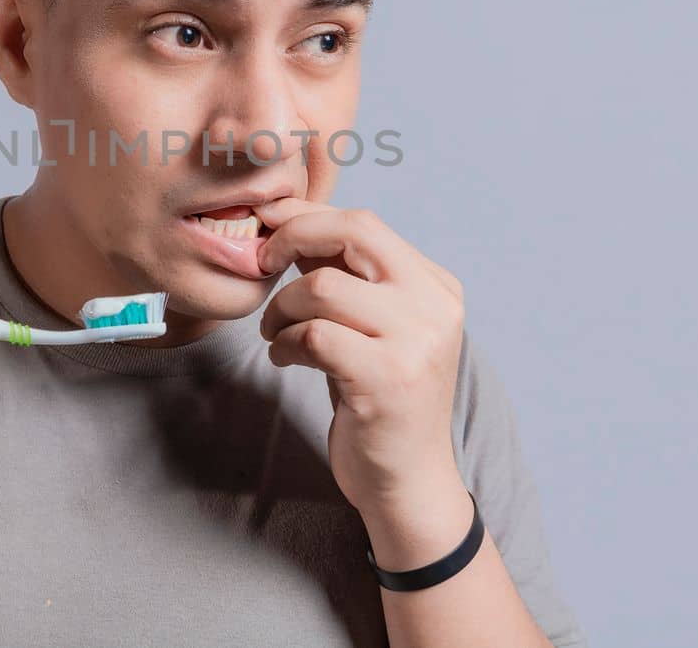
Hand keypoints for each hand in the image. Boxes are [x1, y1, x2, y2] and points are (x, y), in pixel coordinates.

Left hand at [255, 198, 466, 519]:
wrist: (407, 482)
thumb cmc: (378, 399)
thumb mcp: (371, 327)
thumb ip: (343, 275)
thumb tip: (286, 221)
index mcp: (436, 286)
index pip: (364, 222)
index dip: (306, 215)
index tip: (266, 225)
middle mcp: (435, 307)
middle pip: (353, 232)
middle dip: (292, 237)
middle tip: (261, 263)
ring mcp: (416, 343)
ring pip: (322, 288)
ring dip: (280, 308)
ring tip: (275, 333)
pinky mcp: (387, 380)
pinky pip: (314, 335)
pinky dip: (284, 343)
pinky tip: (284, 358)